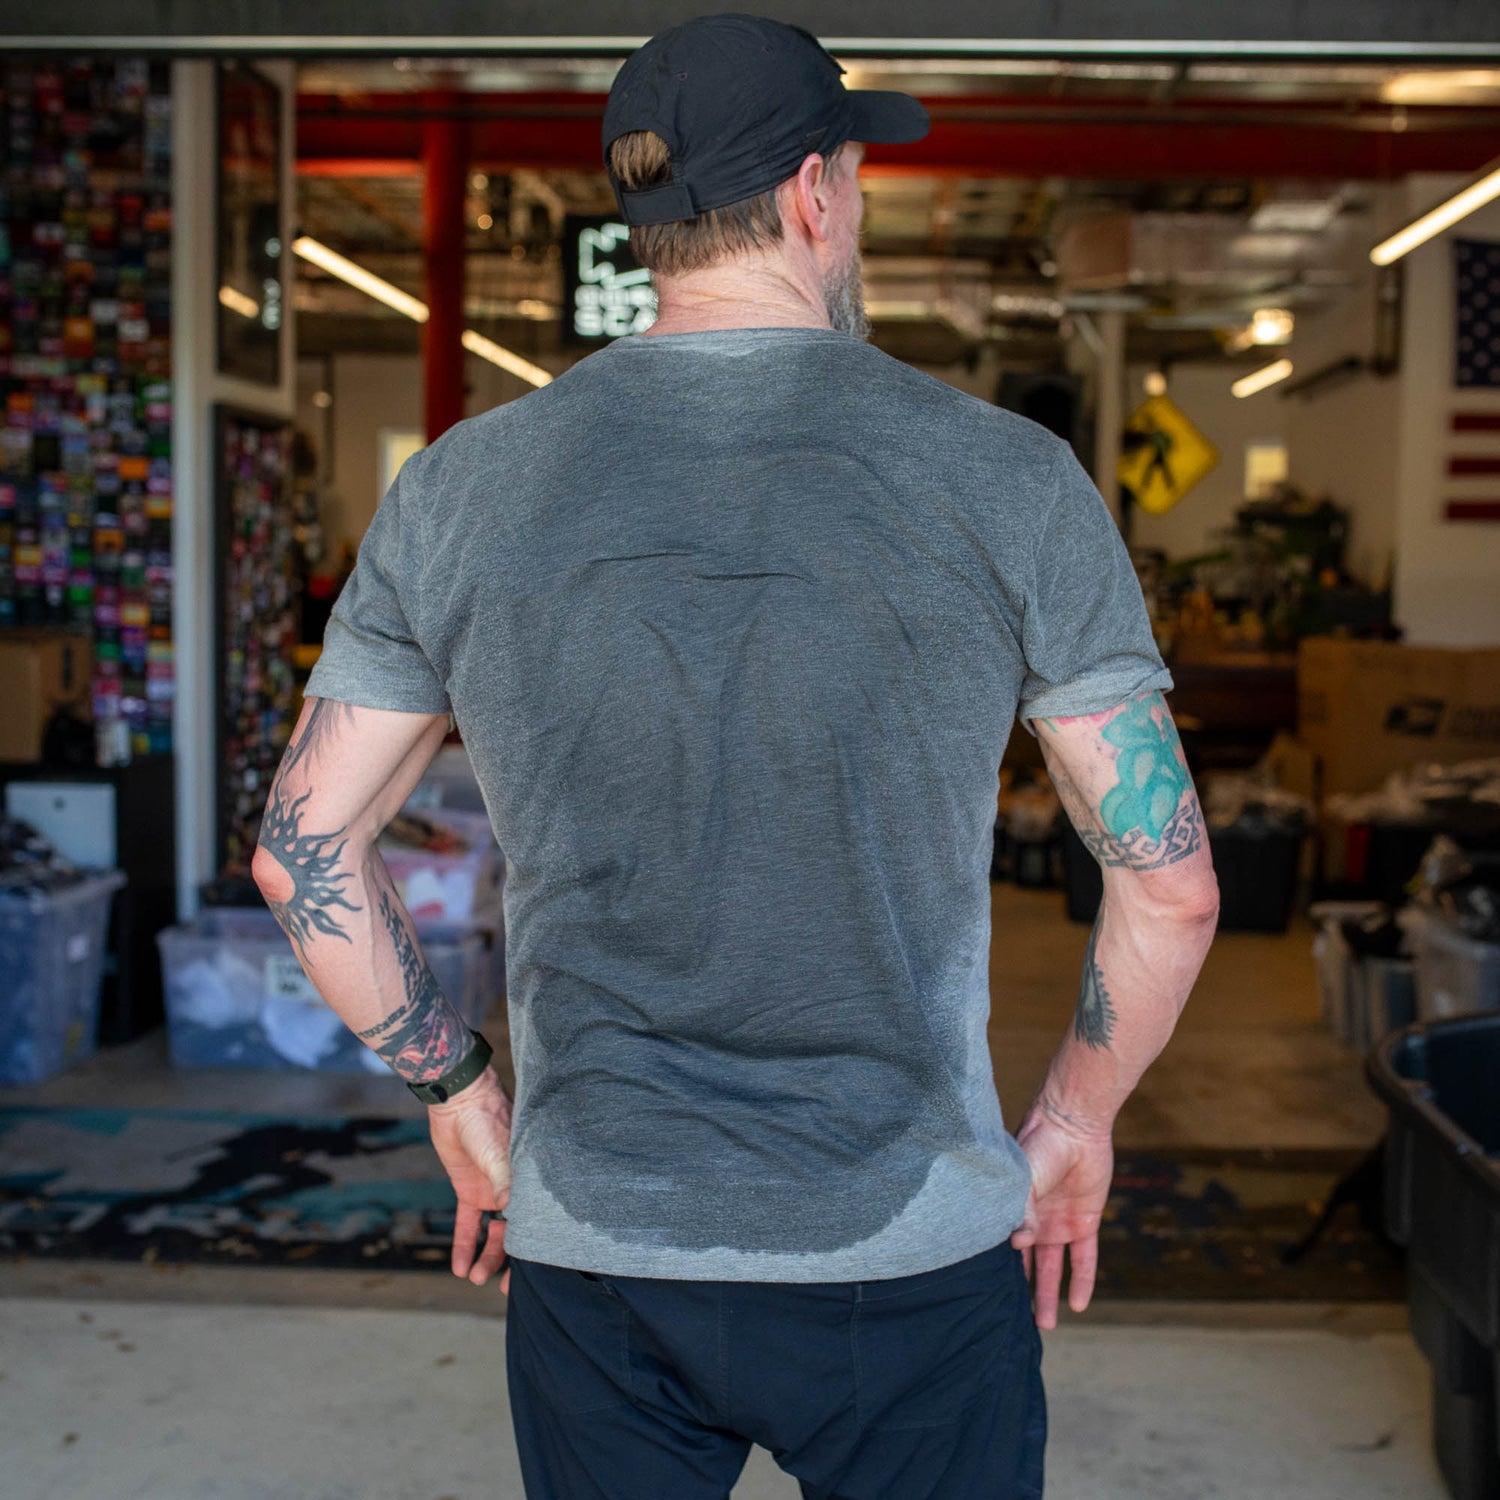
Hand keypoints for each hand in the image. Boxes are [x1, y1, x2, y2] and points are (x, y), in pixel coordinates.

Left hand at [426, 1067, 513, 1292]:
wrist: (457, 1100)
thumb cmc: (485, 1118)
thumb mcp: (496, 1150)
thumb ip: (503, 1179)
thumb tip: (510, 1209)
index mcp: (527, 1179)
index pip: (535, 1219)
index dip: (533, 1248)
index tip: (532, 1275)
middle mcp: (513, 1188)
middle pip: (515, 1232)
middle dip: (509, 1261)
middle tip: (502, 1289)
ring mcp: (491, 1190)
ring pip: (492, 1233)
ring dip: (484, 1256)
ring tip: (473, 1278)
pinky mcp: (468, 1190)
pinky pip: (467, 1223)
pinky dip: (464, 1244)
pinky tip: (459, 1267)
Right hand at [1009, 1097, 1113, 1329]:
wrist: (1073, 1125)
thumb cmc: (1039, 1145)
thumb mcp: (1022, 1179)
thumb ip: (1021, 1211)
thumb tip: (1017, 1245)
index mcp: (1012, 1208)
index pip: (1002, 1245)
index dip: (995, 1268)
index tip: (985, 1294)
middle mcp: (1034, 1219)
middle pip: (1026, 1264)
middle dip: (1021, 1292)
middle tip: (1015, 1323)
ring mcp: (1059, 1223)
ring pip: (1053, 1268)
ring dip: (1048, 1294)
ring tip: (1043, 1325)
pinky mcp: (1085, 1222)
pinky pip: (1084, 1259)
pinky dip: (1082, 1281)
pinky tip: (1078, 1305)